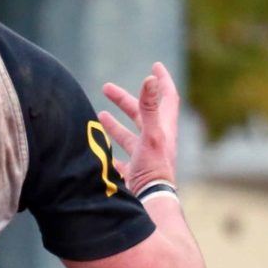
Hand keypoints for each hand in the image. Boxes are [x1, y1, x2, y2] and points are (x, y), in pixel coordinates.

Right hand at [99, 62, 181, 190]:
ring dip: (116, 124)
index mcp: (164, 129)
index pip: (167, 98)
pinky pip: (121, 160)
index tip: (155, 66)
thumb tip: (150, 78)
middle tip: (106, 88)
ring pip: (130, 136)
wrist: (150, 202)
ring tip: (100, 114)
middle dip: (125, 100)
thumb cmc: (153, 169)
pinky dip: (111, 152)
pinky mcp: (135, 173)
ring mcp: (145, 158)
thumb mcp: (151, 134)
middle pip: (142, 114)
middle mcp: (156, 141)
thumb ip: (150, 107)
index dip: (162, 81)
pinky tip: (100, 150)